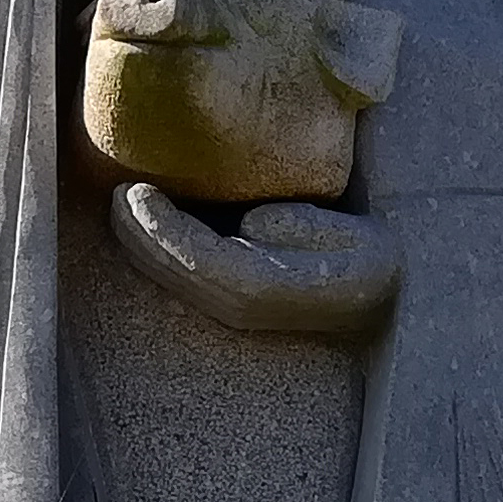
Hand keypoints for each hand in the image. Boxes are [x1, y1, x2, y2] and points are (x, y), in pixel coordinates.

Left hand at [110, 181, 399, 337]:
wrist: (388, 296)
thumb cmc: (370, 256)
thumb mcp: (350, 237)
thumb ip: (302, 226)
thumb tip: (252, 225)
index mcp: (269, 287)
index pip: (197, 257)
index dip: (160, 228)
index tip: (134, 191)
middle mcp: (244, 306)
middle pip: (175, 272)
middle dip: (138, 235)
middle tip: (114, 192)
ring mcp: (237, 310)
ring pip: (174, 279)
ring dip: (141, 245)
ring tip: (120, 206)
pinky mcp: (235, 303)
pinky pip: (185, 277)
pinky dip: (159, 251)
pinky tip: (143, 225)